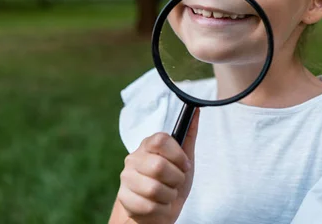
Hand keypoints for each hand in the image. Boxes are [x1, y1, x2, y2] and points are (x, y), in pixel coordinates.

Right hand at [116, 108, 199, 223]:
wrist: (158, 209)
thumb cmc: (172, 181)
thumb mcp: (184, 160)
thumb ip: (189, 136)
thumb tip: (197, 112)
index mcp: (148, 145)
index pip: (160, 140)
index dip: (177, 155)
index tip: (184, 165)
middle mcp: (134, 159)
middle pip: (159, 166)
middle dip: (175, 179)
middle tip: (175, 182)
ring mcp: (126, 178)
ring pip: (154, 189)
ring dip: (168, 196)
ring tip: (167, 194)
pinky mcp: (124, 198)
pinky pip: (148, 206)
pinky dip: (160, 209)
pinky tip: (158, 204)